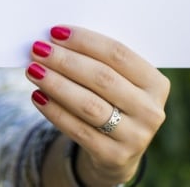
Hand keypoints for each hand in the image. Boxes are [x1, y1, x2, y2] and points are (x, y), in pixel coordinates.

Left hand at [26, 25, 169, 185]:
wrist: (118, 152)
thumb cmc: (112, 102)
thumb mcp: (118, 83)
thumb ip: (96, 61)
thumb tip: (56, 40)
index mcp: (156, 83)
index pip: (118, 54)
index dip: (85, 41)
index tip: (56, 32)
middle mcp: (151, 110)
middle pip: (102, 78)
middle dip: (66, 61)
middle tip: (38, 49)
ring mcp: (136, 136)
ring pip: (89, 105)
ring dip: (56, 84)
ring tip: (33, 70)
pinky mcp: (114, 156)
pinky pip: (78, 129)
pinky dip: (54, 110)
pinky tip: (37, 96)